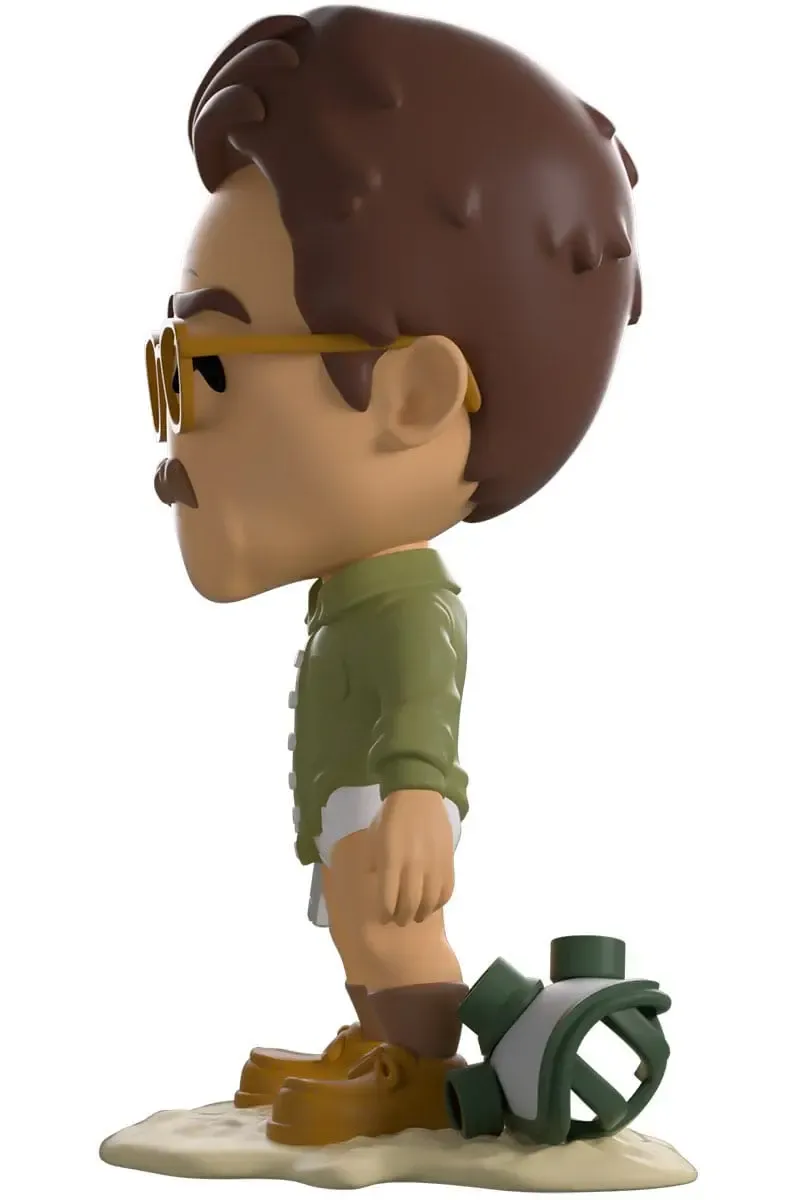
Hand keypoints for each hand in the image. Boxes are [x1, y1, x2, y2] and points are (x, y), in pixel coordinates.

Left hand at [369, 790, 454, 925]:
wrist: (417, 794)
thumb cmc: (390, 816)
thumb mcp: (373, 839)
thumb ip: (374, 862)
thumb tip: (372, 882)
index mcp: (391, 860)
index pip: (389, 900)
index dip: (386, 914)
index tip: (383, 918)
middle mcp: (413, 865)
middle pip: (410, 905)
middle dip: (403, 918)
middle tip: (399, 920)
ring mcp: (433, 864)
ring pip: (430, 902)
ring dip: (422, 913)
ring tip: (416, 915)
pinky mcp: (448, 860)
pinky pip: (446, 890)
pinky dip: (439, 902)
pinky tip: (432, 903)